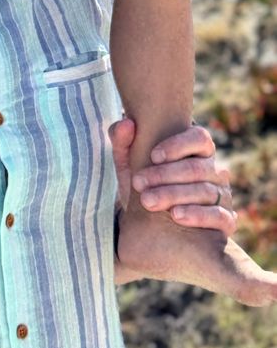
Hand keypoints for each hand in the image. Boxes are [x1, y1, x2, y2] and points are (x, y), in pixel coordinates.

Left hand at [110, 118, 234, 232]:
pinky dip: (197, 214)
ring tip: (148, 201)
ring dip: (174, 195)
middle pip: (197, 168)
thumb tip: (126, 123)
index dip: (178, 145)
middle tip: (139, 183)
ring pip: (205, 191)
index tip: (153, 156)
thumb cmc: (142, 183)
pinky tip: (176, 215)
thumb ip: (122, 140)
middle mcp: (214, 170)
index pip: (200, 137)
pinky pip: (219, 215)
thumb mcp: (127, 163)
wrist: (147, 224)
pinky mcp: (226, 220)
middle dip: (165, 175)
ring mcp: (222, 195)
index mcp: (197, 149)